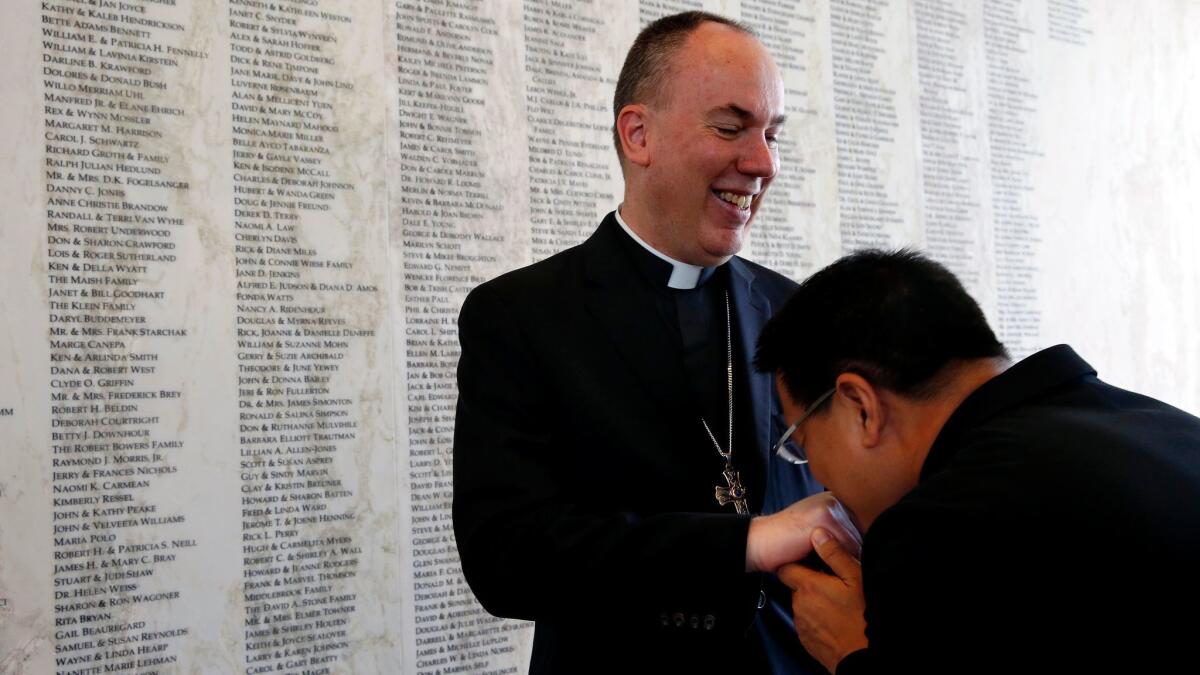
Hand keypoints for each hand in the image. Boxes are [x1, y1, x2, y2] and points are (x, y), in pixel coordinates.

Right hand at [746, 492, 861, 572]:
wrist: (759, 541)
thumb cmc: (786, 541)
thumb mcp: (817, 533)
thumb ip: (841, 534)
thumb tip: (872, 550)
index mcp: (834, 500)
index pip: (865, 527)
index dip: (859, 546)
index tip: (845, 559)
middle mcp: (836, 499)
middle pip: (865, 534)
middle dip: (853, 554)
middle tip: (831, 563)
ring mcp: (832, 506)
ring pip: (859, 542)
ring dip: (847, 559)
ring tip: (824, 562)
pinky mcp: (827, 518)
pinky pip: (849, 548)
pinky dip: (839, 562)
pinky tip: (820, 561)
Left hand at [778, 528, 867, 672]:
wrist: (863, 655)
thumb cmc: (863, 615)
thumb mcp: (855, 578)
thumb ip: (834, 554)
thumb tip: (818, 533)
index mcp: (808, 586)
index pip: (786, 568)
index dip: (796, 563)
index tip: (810, 563)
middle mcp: (799, 604)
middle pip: (796, 587)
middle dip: (810, 583)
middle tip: (833, 585)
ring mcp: (801, 624)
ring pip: (803, 605)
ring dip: (815, 602)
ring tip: (838, 604)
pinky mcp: (806, 640)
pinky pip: (808, 623)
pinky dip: (818, 619)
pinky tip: (836, 620)